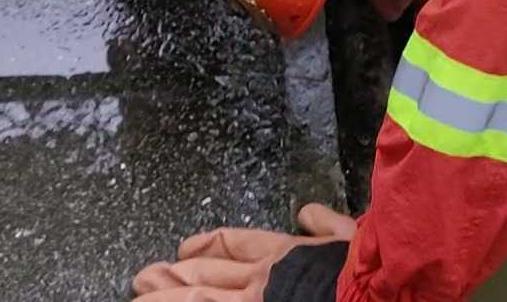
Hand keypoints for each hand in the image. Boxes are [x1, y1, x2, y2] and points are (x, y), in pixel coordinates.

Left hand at [130, 204, 356, 300]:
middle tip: (143, 279)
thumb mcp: (350, 235)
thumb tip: (308, 212)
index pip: (236, 243)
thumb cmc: (364, 265)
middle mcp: (261, 275)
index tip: (184, 249)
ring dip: (167, 296)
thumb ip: (326, 225)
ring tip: (139, 295)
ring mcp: (253, 297)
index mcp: (285, 252)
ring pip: (199, 296)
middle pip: (206, 274)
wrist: (367, 288)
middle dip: (173, 277)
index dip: (207, 245)